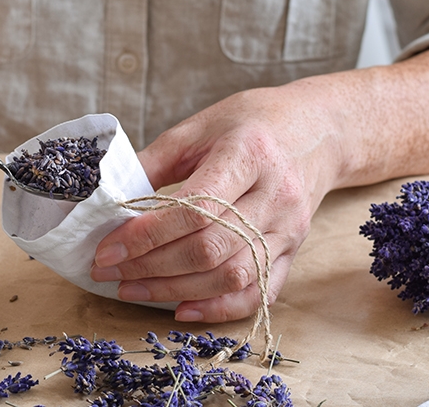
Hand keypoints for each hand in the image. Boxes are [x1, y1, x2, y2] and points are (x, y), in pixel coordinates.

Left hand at [90, 86, 344, 322]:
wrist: (321, 128)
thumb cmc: (254, 121)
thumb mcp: (200, 126)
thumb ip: (156, 160)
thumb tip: (109, 198)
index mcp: (249, 154)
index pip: (194, 209)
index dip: (145, 235)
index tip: (107, 249)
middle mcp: (275, 195)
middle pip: (209, 248)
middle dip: (150, 267)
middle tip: (108, 272)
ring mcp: (289, 227)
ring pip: (231, 276)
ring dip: (175, 290)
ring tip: (131, 288)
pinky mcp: (294, 250)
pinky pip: (259, 292)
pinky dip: (219, 308)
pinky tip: (181, 308)